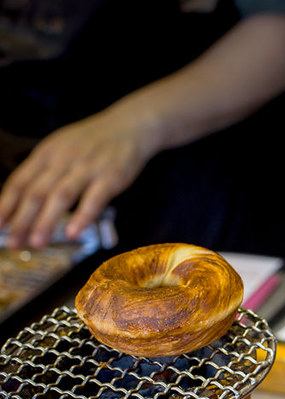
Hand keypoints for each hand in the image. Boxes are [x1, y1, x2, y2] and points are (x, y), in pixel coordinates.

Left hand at [0, 107, 154, 248]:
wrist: (130, 125)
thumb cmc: (94, 142)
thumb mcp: (61, 148)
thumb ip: (45, 171)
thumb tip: (25, 201)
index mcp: (46, 154)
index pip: (20, 182)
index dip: (6, 205)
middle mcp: (62, 160)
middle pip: (36, 192)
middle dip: (22, 220)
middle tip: (13, 244)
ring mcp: (87, 168)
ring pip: (61, 196)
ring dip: (46, 221)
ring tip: (37, 244)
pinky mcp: (111, 177)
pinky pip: (94, 199)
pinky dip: (83, 216)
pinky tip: (72, 233)